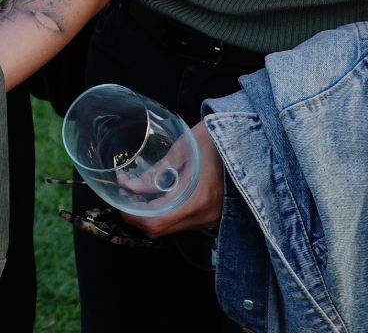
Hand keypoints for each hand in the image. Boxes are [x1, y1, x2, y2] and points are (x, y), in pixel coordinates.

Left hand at [123, 119, 222, 238]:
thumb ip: (156, 171)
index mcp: (197, 199)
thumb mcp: (182, 150)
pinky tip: (158, 194)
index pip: (156, 222)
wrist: (248, 139)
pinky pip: (182, 220)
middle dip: (137, 216)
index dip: (132, 216)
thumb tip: (131, 186)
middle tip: (125, 194)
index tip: (119, 202)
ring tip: (138, 192)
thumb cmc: (215, 139)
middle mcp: (206, 215)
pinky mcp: (213, 215)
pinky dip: (166, 212)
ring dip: (151, 214)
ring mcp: (212, 218)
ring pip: (171, 227)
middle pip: (161, 229)